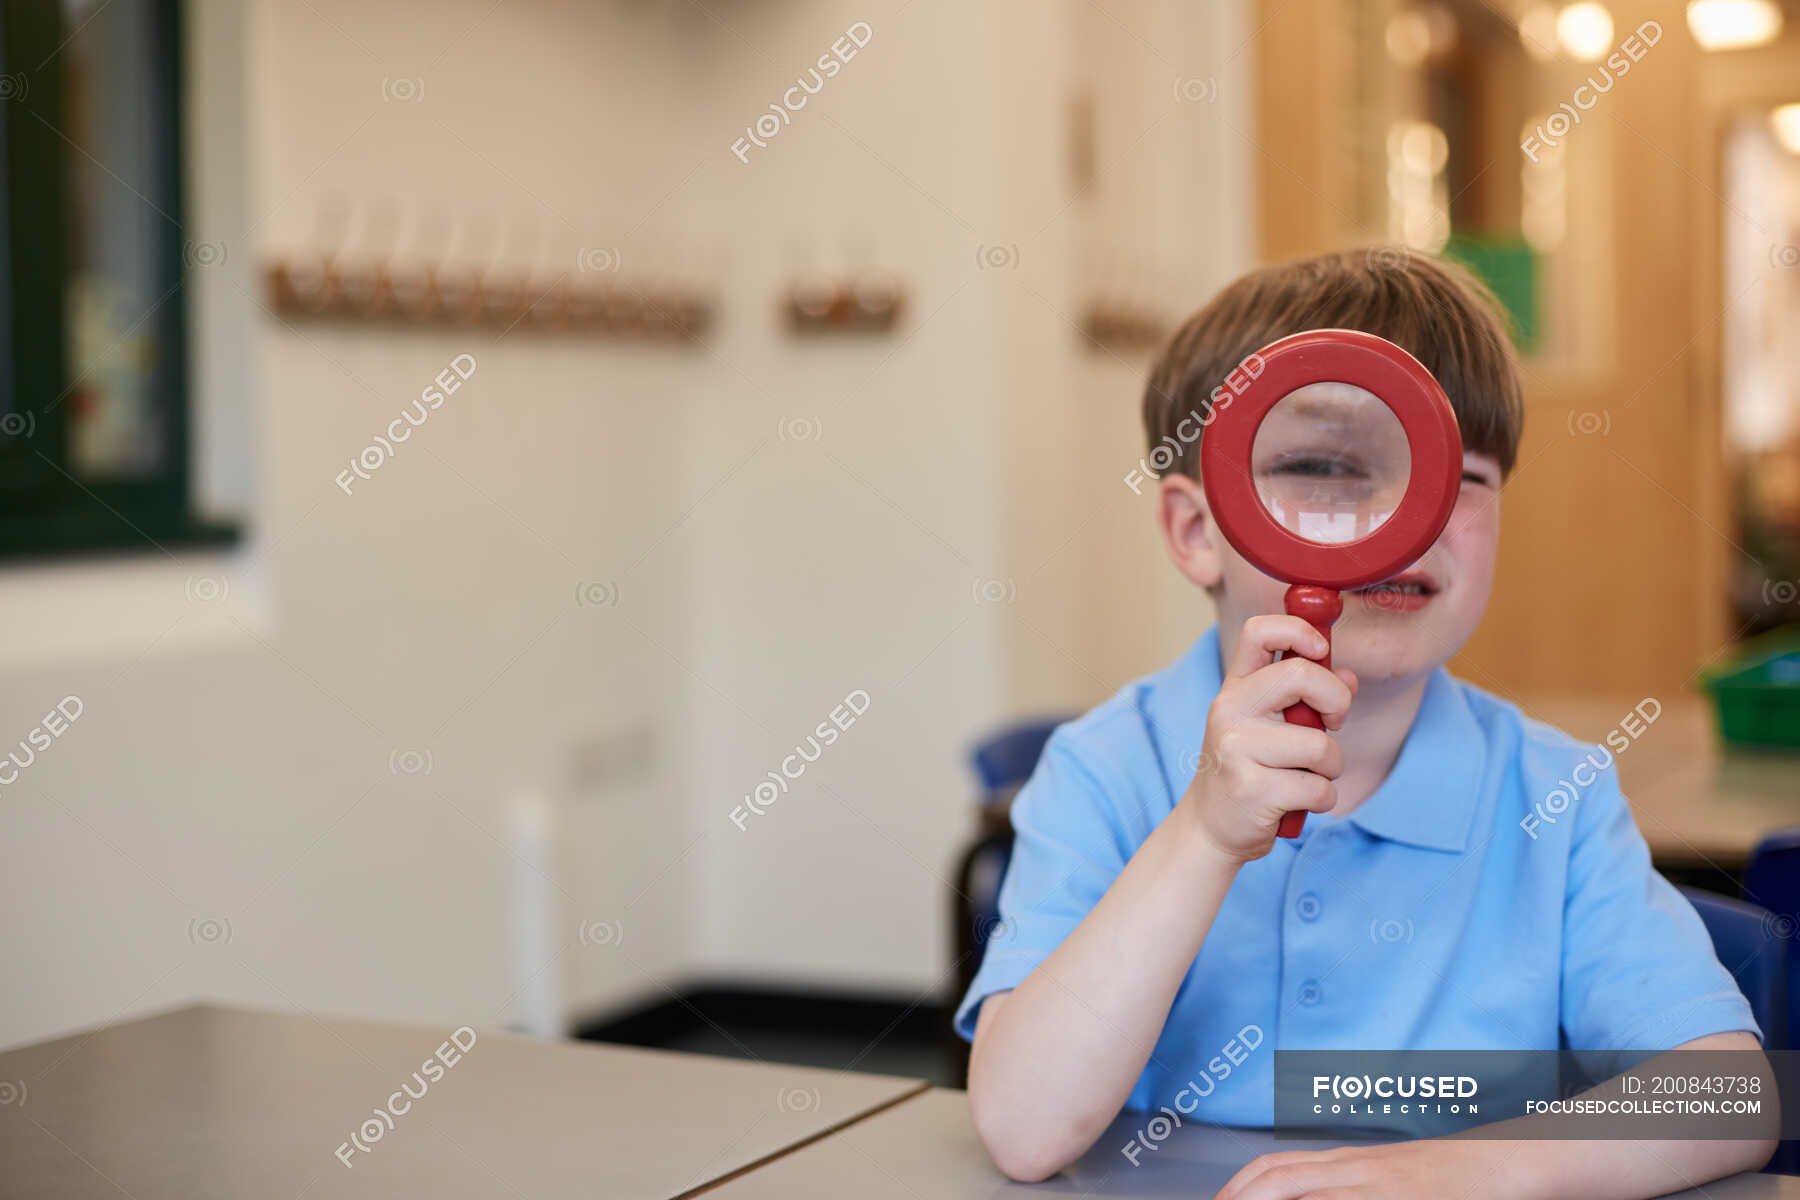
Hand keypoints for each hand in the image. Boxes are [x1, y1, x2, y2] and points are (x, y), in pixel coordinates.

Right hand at [1180, 614, 1356, 862]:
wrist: (1210, 827)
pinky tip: (1298, 803)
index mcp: (1235, 688)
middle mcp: (1230, 710)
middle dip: (1337, 702)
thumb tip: (1349, 677)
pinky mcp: (1252, 789)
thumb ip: (1307, 697)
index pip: (1260, 631)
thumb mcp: (1269, 725)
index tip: (1321, 651)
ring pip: (1320, 745)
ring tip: (1306, 777)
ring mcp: (1237, 749)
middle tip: (1331, 724)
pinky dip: (1322, 799)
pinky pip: (1319, 788)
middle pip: (1301, 675)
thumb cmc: (1248, 770)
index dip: (1299, 630)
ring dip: (1330, 768)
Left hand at [1216, 1137, 1519, 1199]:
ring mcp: (1379, 1187)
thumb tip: (1297, 1191)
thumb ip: (1340, 1185)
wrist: (1500, 1164)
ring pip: (1312, 1196)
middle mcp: (1356, 1170)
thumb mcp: (1382, 1178)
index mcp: (1346, 1162)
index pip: (1276, 1168)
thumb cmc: (1441, 1178)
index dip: (1237, 1187)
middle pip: (1280, 1180)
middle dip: (1240, 1198)